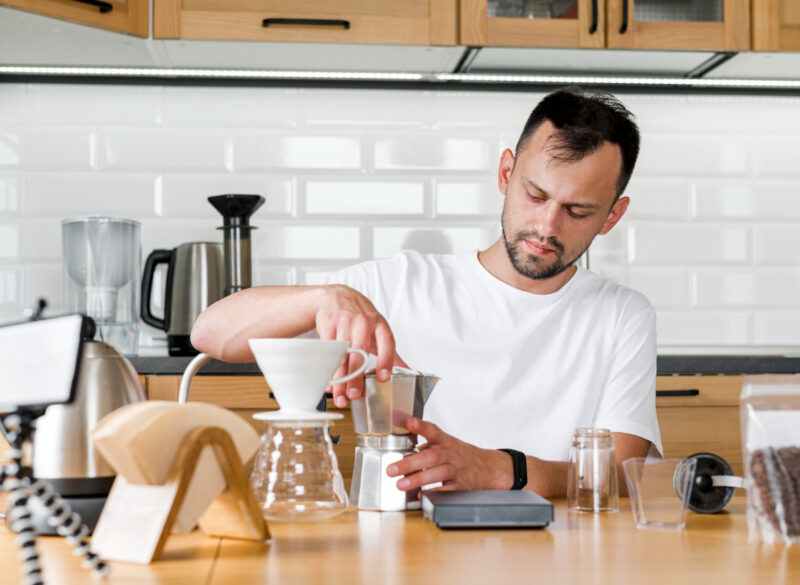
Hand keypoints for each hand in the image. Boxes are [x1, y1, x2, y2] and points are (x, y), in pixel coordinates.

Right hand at [315, 284, 407, 406]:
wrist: (337, 297)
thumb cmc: (360, 317)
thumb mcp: (378, 330)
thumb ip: (391, 352)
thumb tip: (408, 371)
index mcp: (379, 325)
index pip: (386, 342)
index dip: (386, 360)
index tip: (384, 377)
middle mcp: (363, 322)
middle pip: (360, 352)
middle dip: (356, 376)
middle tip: (355, 394)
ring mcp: (344, 322)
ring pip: (341, 355)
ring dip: (339, 378)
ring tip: (340, 395)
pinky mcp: (328, 324)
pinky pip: (327, 351)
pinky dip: (326, 368)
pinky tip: (328, 380)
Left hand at [386, 418, 512, 491]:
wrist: (487, 468)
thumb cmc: (460, 455)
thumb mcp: (445, 444)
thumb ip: (425, 445)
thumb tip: (403, 449)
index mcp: (445, 441)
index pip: (432, 430)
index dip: (421, 426)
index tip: (409, 422)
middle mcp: (450, 454)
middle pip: (431, 456)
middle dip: (410, 463)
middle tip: (391, 469)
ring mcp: (457, 470)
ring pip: (439, 473)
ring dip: (418, 479)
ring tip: (401, 485)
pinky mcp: (461, 485)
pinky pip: (448, 490)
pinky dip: (434, 493)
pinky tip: (421, 496)